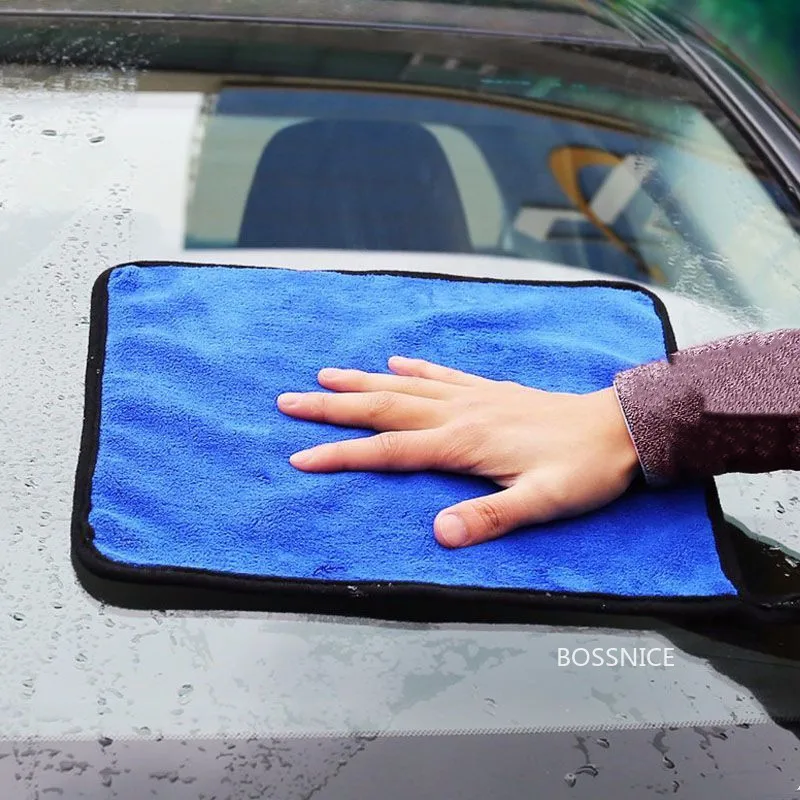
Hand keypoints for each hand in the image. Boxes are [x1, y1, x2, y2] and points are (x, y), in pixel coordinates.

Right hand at [277, 357, 639, 547]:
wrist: (619, 429)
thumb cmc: (583, 470)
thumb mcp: (543, 503)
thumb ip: (491, 518)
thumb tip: (440, 534)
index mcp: (463, 442)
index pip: (389, 450)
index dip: (342, 455)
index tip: (300, 457)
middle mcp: (459, 413)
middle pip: (383, 407)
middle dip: (333, 407)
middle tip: (289, 402)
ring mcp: (473, 397)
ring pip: (404, 386)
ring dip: (361, 381)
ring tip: (324, 376)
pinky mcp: (490, 391)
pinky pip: (442, 375)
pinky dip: (414, 369)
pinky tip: (396, 362)